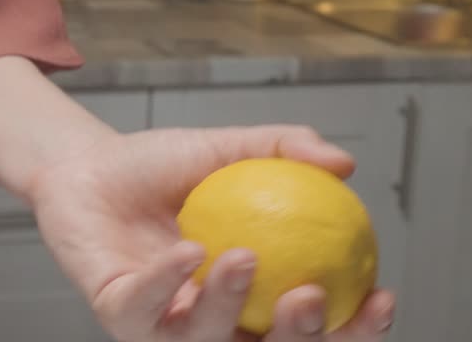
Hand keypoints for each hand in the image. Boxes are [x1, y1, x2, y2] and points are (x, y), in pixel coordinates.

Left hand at [27, 125, 395, 341]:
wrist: (89, 162)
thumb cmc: (163, 166)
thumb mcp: (231, 150)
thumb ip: (285, 150)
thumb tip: (344, 162)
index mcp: (254, 298)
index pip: (316, 328)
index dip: (357, 328)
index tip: (382, 294)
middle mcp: (214, 324)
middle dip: (299, 341)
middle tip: (311, 296)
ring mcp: (164, 326)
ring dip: (229, 305)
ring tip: (243, 256)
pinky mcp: (117, 315)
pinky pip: (147, 312)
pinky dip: (170, 283)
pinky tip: (189, 252)